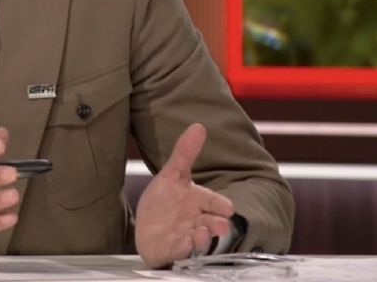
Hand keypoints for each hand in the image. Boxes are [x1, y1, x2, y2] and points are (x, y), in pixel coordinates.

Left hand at [135, 123, 234, 267]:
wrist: (149, 229)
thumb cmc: (166, 203)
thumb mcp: (172, 175)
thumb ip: (184, 153)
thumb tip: (198, 125)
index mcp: (198, 201)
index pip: (213, 201)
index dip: (219, 204)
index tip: (227, 207)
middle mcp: (196, 220)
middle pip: (210, 223)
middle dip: (217, 224)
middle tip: (222, 225)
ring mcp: (185, 236)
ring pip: (197, 239)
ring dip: (200, 238)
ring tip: (201, 233)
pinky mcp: (172, 250)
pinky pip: (179, 251)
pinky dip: (182, 248)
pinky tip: (183, 244)